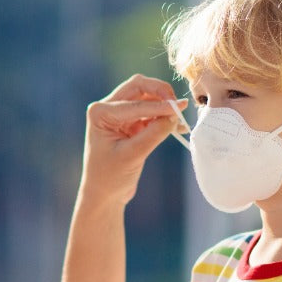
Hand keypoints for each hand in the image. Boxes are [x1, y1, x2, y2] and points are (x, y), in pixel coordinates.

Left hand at [81, 75, 187, 206]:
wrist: (104, 194)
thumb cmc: (110, 177)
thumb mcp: (132, 156)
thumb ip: (154, 134)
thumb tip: (174, 115)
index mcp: (100, 112)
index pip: (135, 103)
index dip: (159, 106)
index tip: (179, 110)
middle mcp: (107, 107)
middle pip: (139, 87)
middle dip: (161, 93)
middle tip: (179, 104)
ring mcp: (119, 114)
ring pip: (146, 97)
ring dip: (164, 105)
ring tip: (181, 118)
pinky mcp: (131, 123)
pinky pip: (151, 112)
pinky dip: (164, 116)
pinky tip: (178, 126)